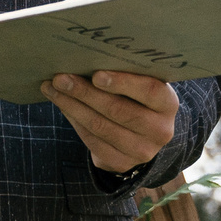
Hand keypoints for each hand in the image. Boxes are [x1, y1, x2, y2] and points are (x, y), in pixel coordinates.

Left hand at [42, 70, 177, 175]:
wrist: (142, 135)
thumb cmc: (136, 97)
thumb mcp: (141, 84)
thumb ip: (125, 73)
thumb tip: (86, 56)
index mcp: (168, 104)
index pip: (149, 91)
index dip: (122, 82)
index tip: (95, 74)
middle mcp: (160, 130)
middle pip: (119, 110)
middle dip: (85, 92)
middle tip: (60, 78)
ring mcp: (142, 150)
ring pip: (100, 126)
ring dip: (72, 105)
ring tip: (52, 88)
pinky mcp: (122, 163)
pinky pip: (93, 141)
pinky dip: (74, 120)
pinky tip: (62, 105)